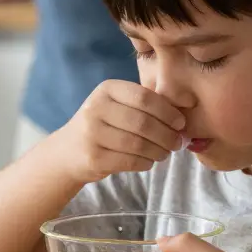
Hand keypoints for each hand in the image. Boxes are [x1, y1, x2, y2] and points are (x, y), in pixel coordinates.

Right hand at [46, 80, 184, 186]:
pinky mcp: (93, 157)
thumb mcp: (118, 106)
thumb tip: (184, 115)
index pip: (145, 98)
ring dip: (159, 151)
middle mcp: (96, 108)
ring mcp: (92, 133)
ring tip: (165, 153)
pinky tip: (149, 161)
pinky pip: (130, 161)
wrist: (67, 151)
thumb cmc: (103, 126)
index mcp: (107, 89)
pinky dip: (146, 162)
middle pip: (144, 122)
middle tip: (177, 143)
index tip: (181, 124)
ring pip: (138, 144)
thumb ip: (146, 106)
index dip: (168, 112)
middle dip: (167, 135)